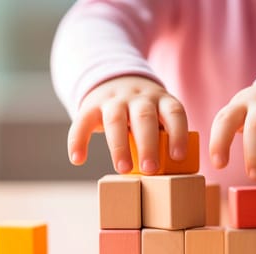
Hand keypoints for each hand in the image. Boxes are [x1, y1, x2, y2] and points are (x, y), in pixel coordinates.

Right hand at [68, 76, 188, 173]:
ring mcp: (113, 100)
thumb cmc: (144, 112)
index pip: (174, 113)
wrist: (115, 79)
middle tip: (150, 169)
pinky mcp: (90, 106)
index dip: (178, 134)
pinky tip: (77, 159)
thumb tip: (170, 172)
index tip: (178, 157)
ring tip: (123, 169)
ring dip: (119, 146)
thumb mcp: (158, 115)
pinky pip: (82, 122)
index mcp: (160, 100)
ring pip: (116, 119)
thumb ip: (163, 136)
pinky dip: (77, 140)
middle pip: (144, 117)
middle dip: (148, 144)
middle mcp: (138, 97)